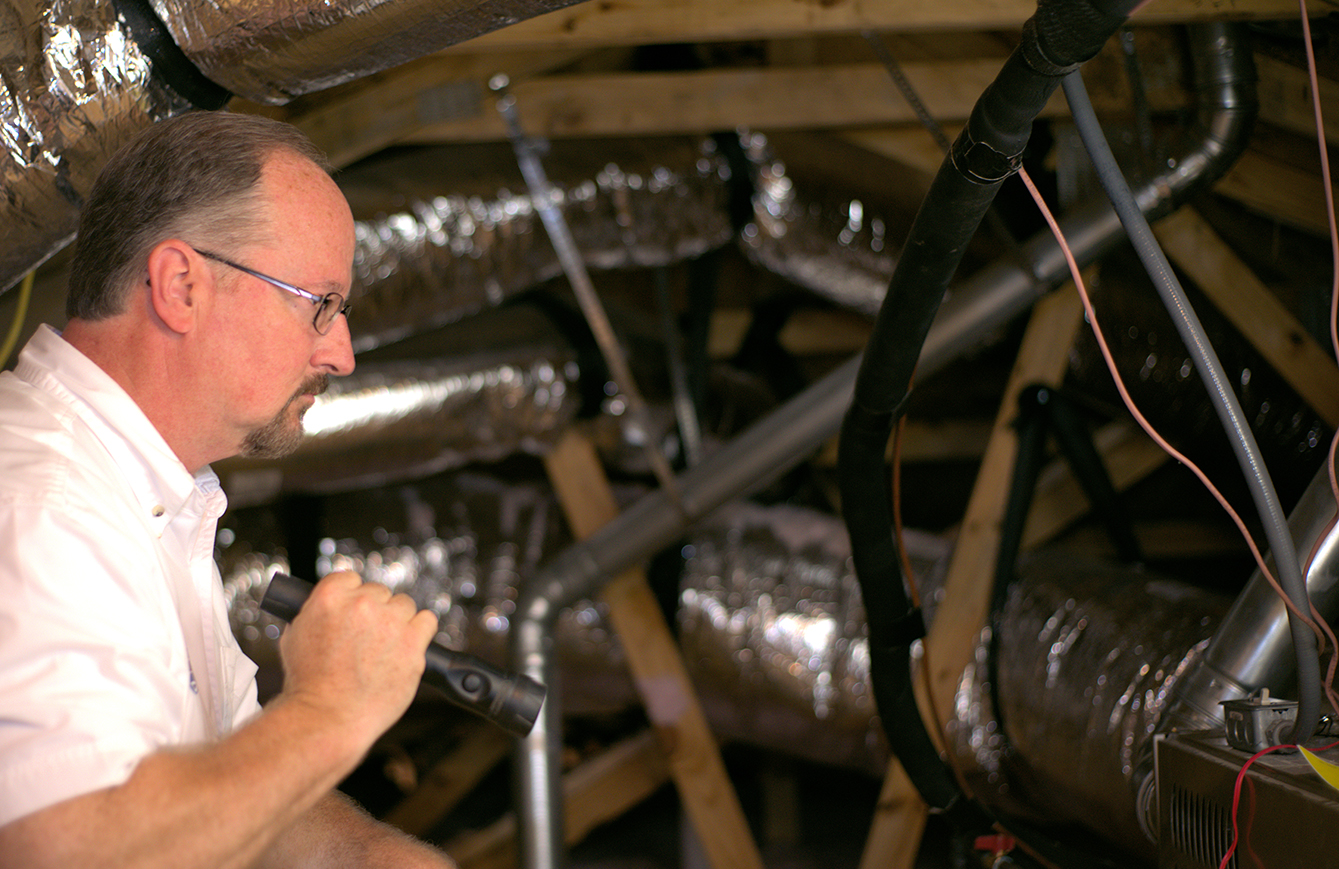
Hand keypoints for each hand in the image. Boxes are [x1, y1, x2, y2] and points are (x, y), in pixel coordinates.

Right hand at [276, 571, 438, 749]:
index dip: (352, 596)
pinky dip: (420, 631)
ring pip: (404, 605)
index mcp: (330, 597)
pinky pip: (428, 621)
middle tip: (367, 639)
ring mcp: (390, 622)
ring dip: (398, 622)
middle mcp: (362, 604)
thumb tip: (326, 606)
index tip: (354, 612)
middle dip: (375, 613)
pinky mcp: (413, 643)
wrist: (326, 717)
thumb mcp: (294, 637)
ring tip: (385, 648)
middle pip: (380, 592)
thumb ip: (315, 613)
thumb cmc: (308, 685)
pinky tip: (408, 646)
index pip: (351, 578)